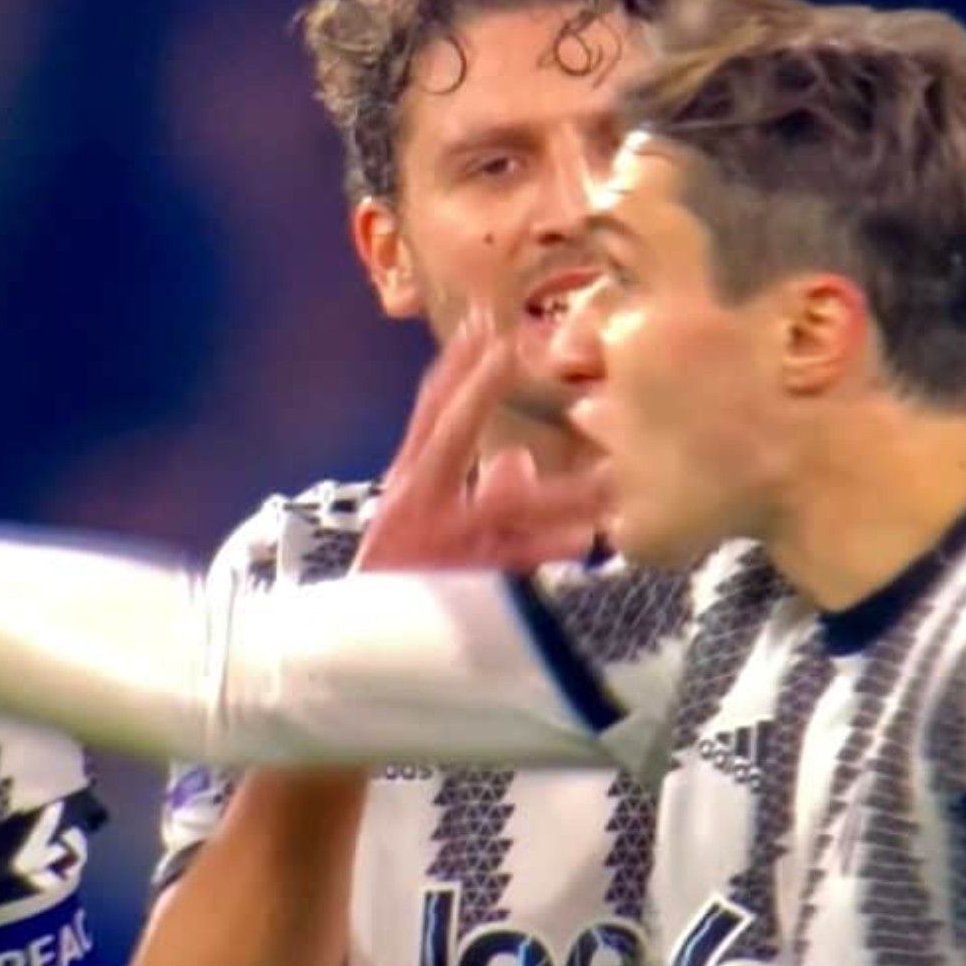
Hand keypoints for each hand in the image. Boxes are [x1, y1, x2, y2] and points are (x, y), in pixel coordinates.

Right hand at [358, 315, 605, 572]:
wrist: (359, 643)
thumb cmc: (400, 576)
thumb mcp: (426, 520)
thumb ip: (472, 483)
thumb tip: (520, 461)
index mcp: (410, 482)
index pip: (430, 413)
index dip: (455, 367)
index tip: (483, 322)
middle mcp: (417, 502)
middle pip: (446, 435)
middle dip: (475, 390)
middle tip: (509, 348)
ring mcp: (439, 541)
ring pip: (500, 507)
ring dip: (555, 490)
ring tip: (606, 473)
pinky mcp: (460, 584)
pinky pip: (511, 565)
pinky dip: (545, 551)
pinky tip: (582, 540)